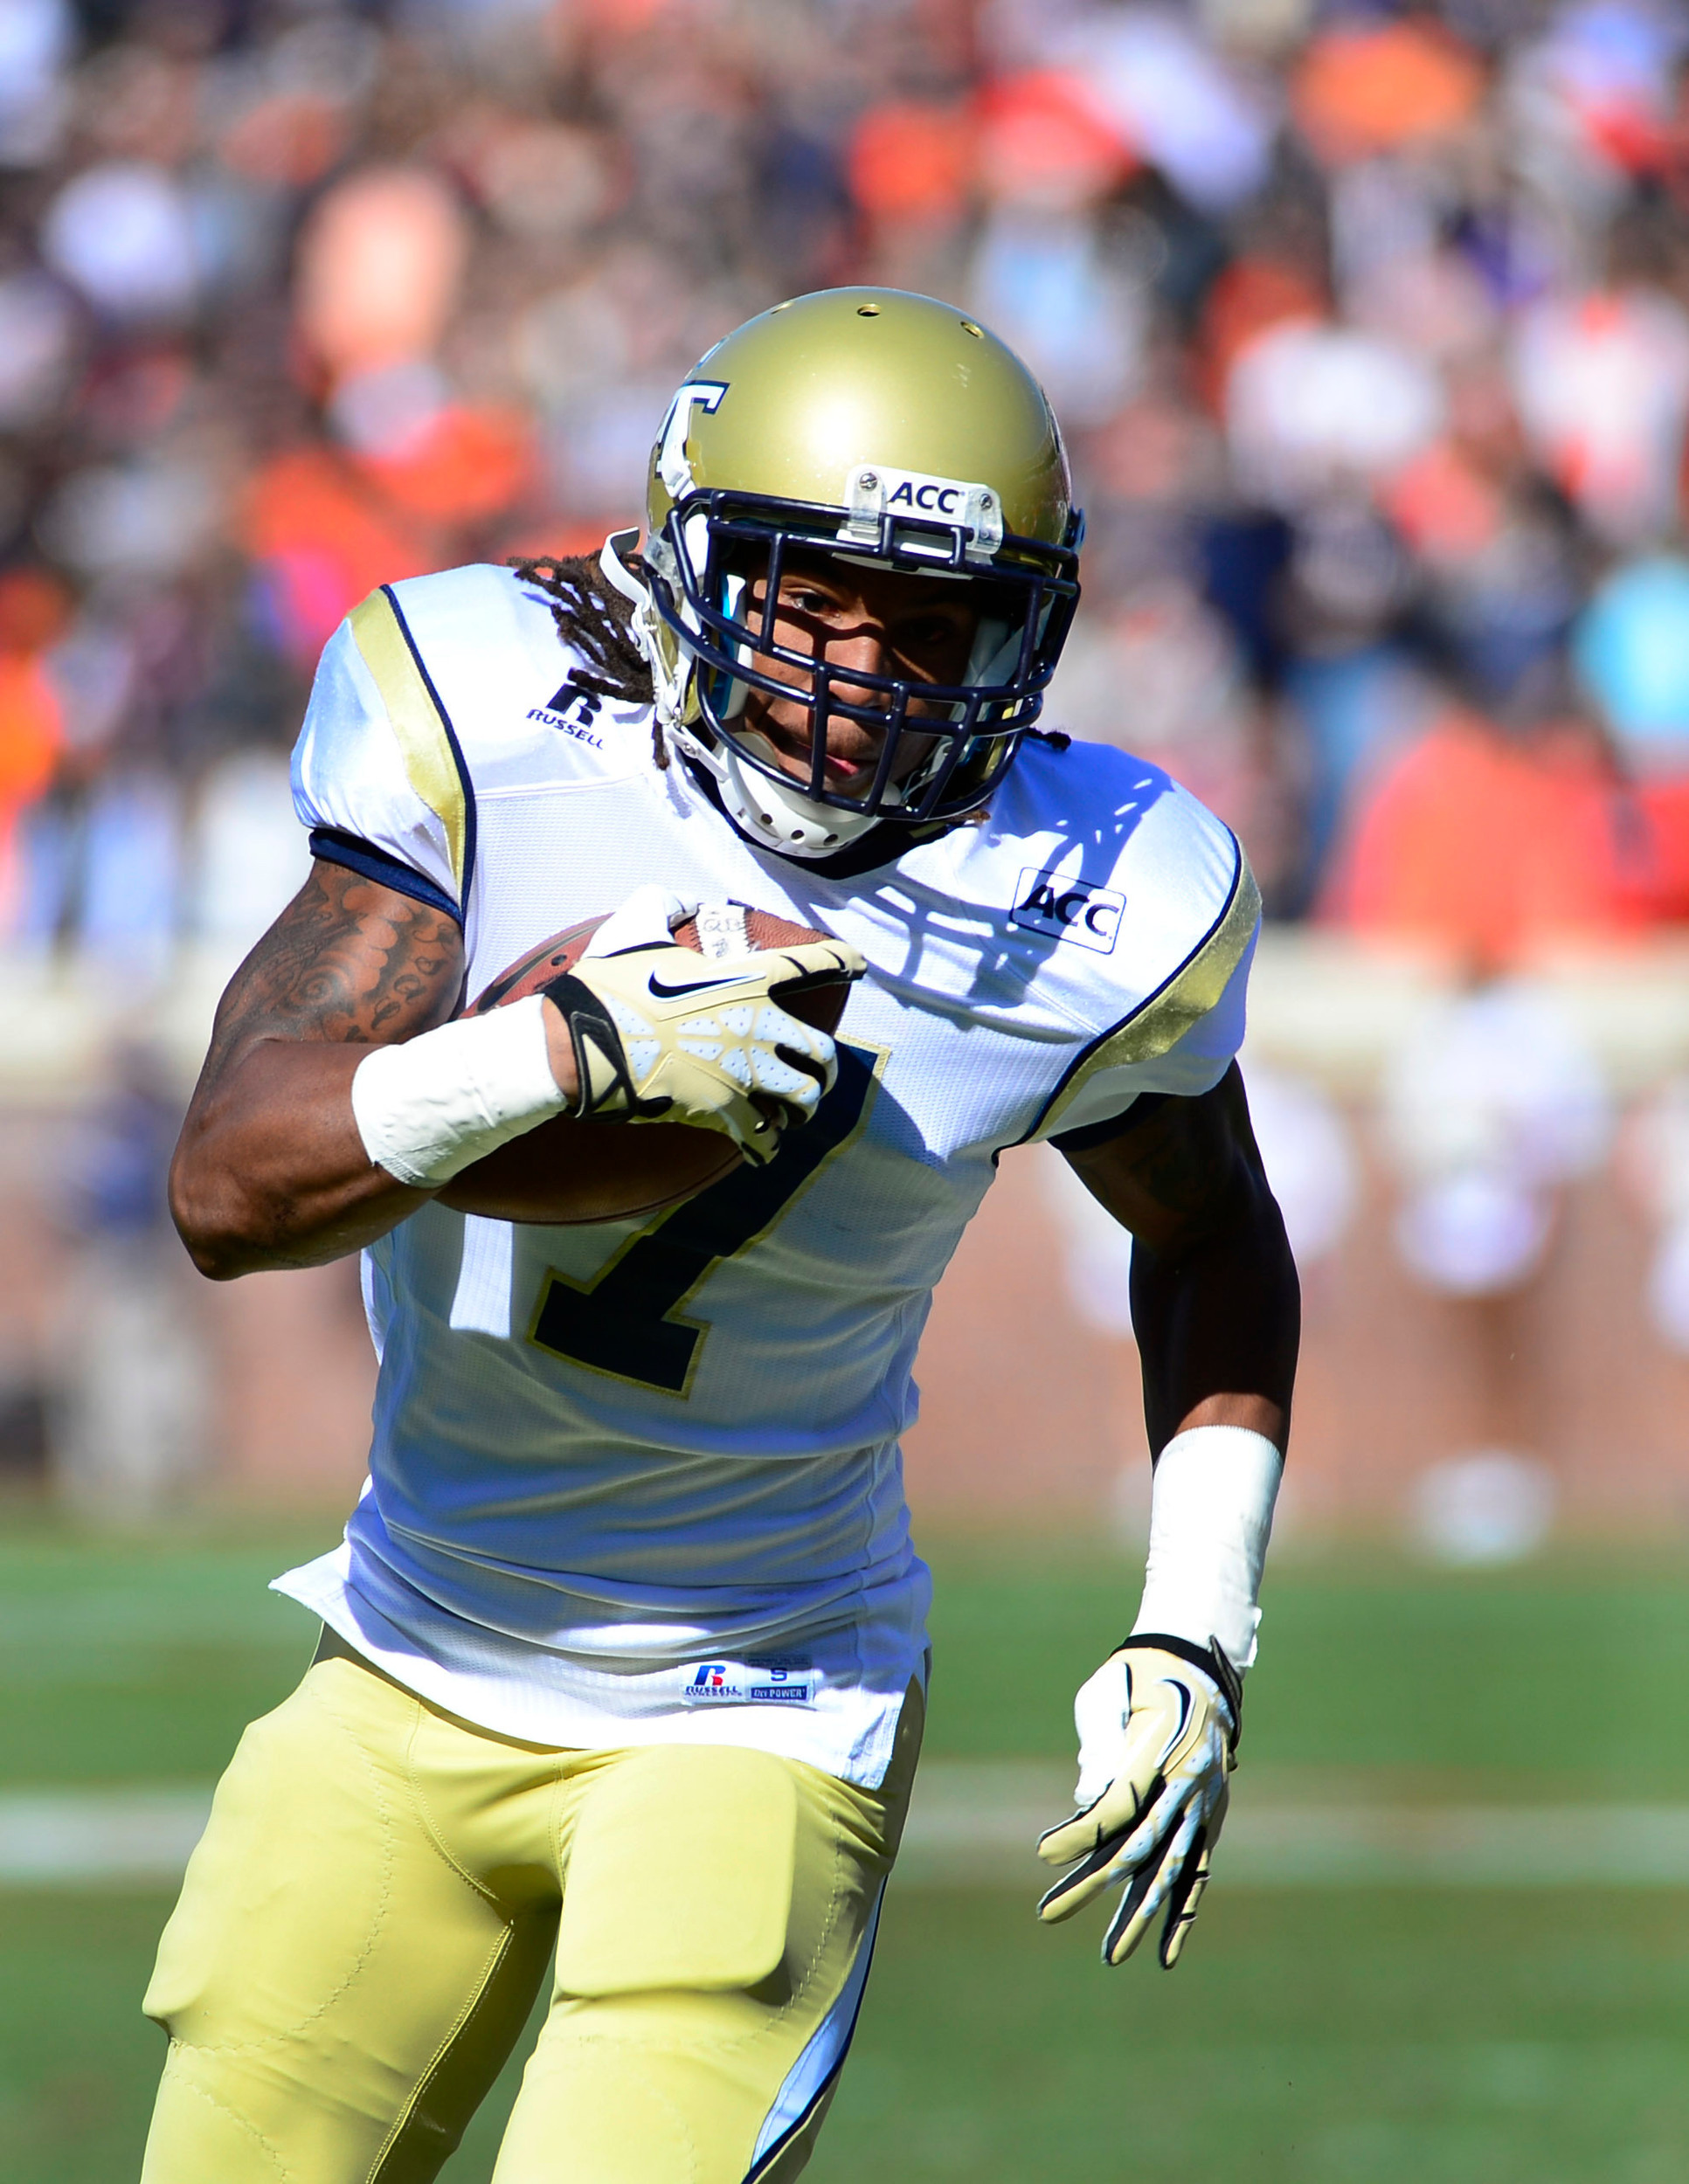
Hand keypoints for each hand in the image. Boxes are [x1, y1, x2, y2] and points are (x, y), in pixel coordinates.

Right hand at [542, 887, 863, 1164]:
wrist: (583, 1042)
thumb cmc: (609, 985)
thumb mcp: (635, 926)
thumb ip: (665, 901)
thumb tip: (681, 896)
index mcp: (745, 979)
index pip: (812, 965)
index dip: (842, 961)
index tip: (860, 966)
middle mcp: (758, 1026)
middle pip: (822, 1052)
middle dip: (824, 1067)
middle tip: (816, 1075)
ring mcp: (743, 1072)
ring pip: (805, 1098)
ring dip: (802, 1108)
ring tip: (792, 1113)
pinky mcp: (722, 1112)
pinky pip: (765, 1138)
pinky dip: (768, 1147)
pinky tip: (765, 1150)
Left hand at [1035, 1636, 1239, 1968]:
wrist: (1197, 1661)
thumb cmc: (1138, 1675)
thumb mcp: (1109, 1690)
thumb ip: (1098, 1742)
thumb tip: (1085, 1803)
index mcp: (1159, 1750)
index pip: (1118, 1804)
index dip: (1081, 1832)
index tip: (1042, 1854)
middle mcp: (1186, 1785)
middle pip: (1139, 1847)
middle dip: (1092, 1884)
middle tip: (1048, 1914)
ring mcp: (1203, 1805)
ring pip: (1170, 1869)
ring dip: (1139, 1914)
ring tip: (1110, 1956)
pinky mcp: (1209, 1818)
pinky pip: (1197, 1872)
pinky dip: (1182, 1913)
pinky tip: (1164, 1955)